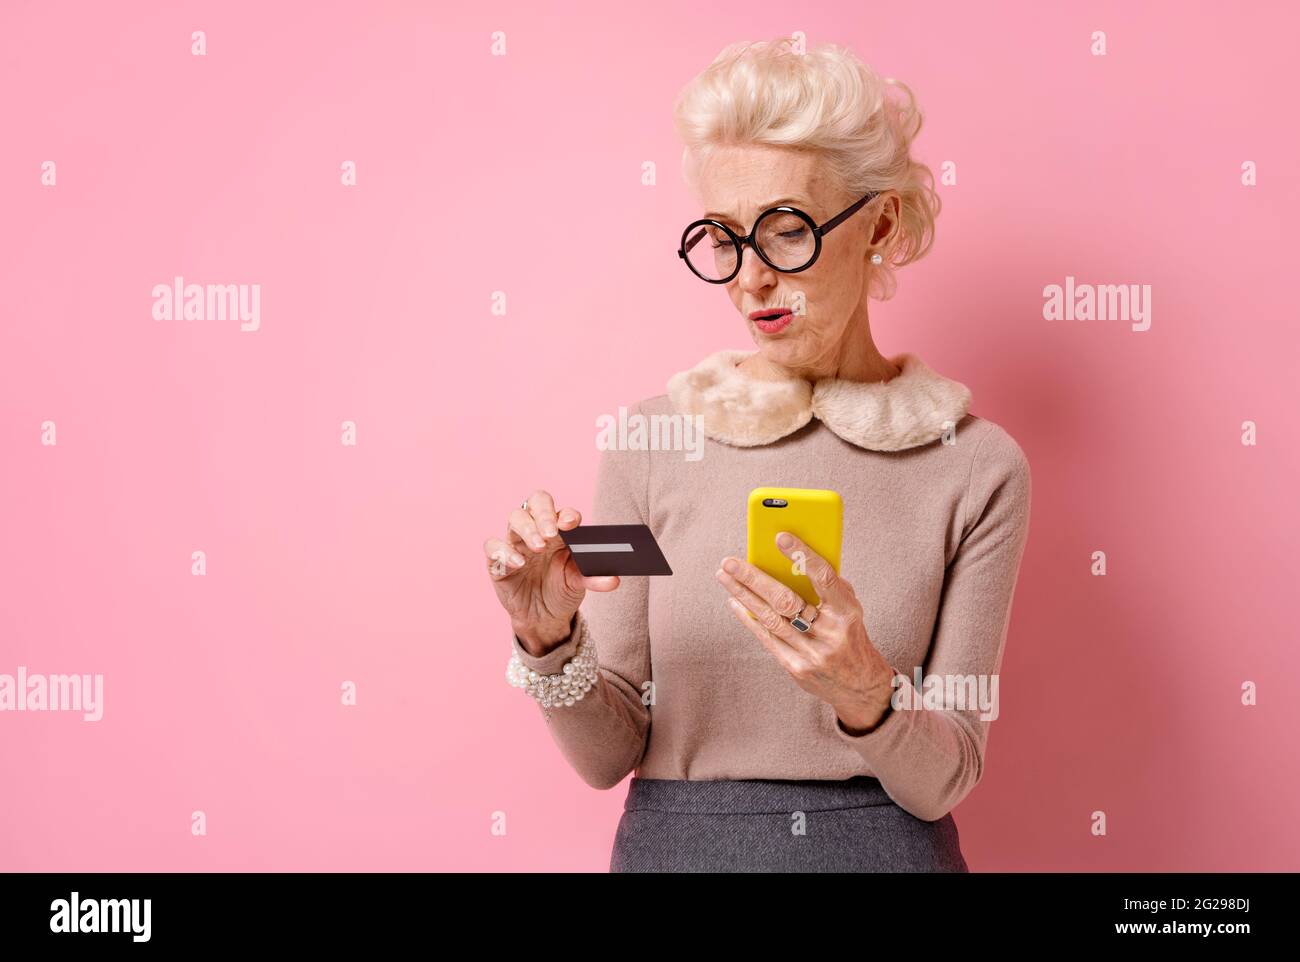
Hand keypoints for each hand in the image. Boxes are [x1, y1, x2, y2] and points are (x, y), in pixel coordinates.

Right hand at [483, 489, 620, 656]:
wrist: (543, 617)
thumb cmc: (561, 590)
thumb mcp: (579, 583)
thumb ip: (595, 578)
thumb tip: (614, 580)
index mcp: (559, 531)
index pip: (560, 511)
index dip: (566, 514)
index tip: (573, 524)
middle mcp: (536, 530)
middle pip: (535, 503)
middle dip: (544, 514)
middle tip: (553, 533)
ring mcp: (515, 543)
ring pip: (515, 518)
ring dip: (527, 529)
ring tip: (539, 546)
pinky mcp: (498, 561)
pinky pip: (494, 547)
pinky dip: (504, 552)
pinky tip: (519, 563)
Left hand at [714, 531, 895, 732]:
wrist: (860, 685)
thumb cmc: (850, 635)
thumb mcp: (849, 608)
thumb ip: (826, 586)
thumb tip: (791, 560)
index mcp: (847, 613)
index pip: (824, 578)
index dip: (803, 556)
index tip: (780, 537)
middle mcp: (829, 634)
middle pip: (785, 600)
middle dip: (753, 578)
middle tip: (730, 561)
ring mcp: (811, 654)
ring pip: (770, 618)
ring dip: (743, 595)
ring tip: (724, 576)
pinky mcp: (795, 668)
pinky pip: (766, 638)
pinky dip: (748, 618)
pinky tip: (734, 601)